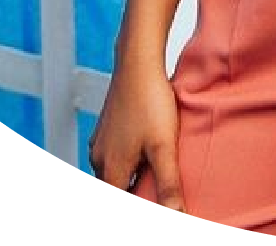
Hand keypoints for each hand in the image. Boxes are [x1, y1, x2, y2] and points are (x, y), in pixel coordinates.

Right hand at [88, 55, 185, 209]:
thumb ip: (168, 185)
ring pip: (114, 173)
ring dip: (132, 177)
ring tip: (154, 173)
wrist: (138, 62)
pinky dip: (129, 161)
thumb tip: (176, 214)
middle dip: (136, 193)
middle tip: (157, 190)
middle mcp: (99, 160)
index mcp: (111, 172)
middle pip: (116, 189)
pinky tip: (146, 151)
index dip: (141, 202)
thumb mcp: (164, 147)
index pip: (122, 201)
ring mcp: (101, 142)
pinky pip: (114, 155)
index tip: (155, 197)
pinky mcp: (106, 128)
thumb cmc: (151, 102)